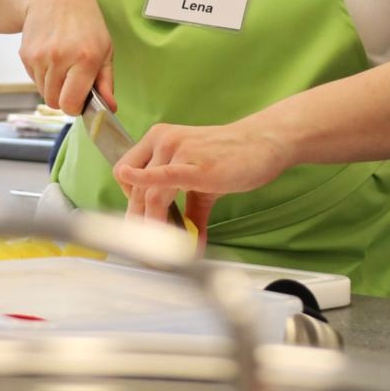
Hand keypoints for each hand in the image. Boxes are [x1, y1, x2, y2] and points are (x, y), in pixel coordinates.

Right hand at [19, 0, 113, 114]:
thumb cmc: (85, 24)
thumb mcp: (105, 49)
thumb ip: (106, 82)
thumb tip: (110, 109)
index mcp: (85, 59)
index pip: (70, 104)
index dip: (75, 107)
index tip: (80, 100)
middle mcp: (60, 58)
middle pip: (55, 102)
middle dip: (64, 97)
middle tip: (72, 80)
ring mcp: (40, 56)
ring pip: (43, 92)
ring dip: (53, 86)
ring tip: (62, 64)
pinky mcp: (25, 55)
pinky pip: (34, 80)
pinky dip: (43, 76)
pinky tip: (51, 57)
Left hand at [112, 116, 295, 233]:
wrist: (265, 141)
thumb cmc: (234, 156)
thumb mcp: (203, 183)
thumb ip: (192, 214)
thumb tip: (191, 245)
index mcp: (159, 139)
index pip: (124, 174)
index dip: (129, 202)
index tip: (141, 223)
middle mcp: (163, 141)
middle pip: (134, 190)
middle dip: (137, 223)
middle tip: (146, 250)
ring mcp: (178, 151)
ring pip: (149, 196)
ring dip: (152, 227)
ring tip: (162, 251)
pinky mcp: (196, 166)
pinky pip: (164, 183)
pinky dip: (154, 207)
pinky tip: (152, 223)